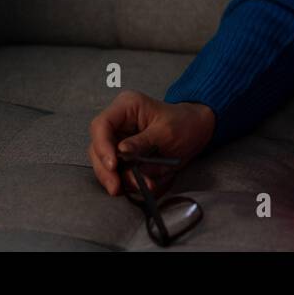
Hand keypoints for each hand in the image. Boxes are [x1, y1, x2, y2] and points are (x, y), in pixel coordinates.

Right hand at [87, 90, 215, 196]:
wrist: (196, 130)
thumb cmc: (184, 123)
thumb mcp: (167, 131)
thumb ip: (143, 142)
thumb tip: (122, 152)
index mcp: (126, 107)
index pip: (101, 125)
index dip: (102, 146)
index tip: (113, 165)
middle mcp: (118, 123)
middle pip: (97, 148)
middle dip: (106, 170)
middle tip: (117, 187)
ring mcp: (119, 140)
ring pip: (105, 163)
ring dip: (118, 179)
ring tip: (139, 186)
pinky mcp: (125, 156)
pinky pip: (118, 172)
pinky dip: (127, 181)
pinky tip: (141, 186)